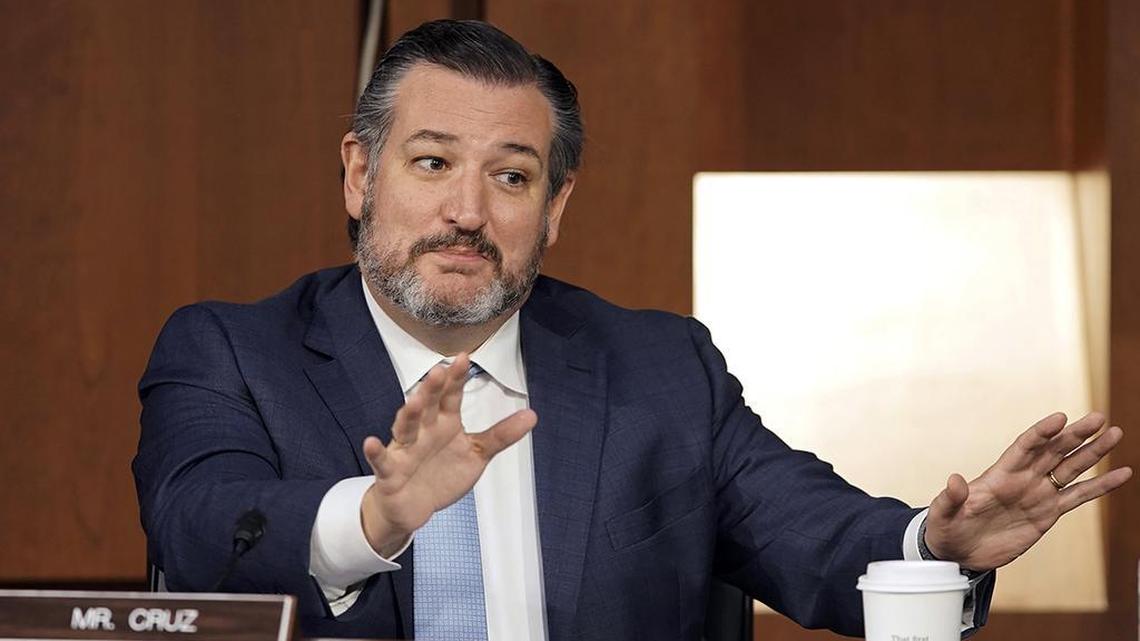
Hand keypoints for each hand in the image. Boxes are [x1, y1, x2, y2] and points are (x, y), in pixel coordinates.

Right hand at [359, 354, 536, 555]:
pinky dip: (376, 452)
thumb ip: (501, 435)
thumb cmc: (442, 474)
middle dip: (432, 389)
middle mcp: (423, 431)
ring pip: (405, 428)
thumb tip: (532, 415)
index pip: (450, 396)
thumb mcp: (476, 454)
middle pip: (427, 406)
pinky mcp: (390, 472)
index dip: (456, 379)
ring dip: (408, 414)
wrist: (415, 506)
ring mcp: (405, 450)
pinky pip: (382, 461)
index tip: (463, 358)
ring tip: (414, 401)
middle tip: (439, 371)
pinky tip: (371, 442)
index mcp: (444, 423)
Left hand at [923, 412, 1131, 571]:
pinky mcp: (1048, 513)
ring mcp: (1038, 494)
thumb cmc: (946, 528)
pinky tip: (1121, 473)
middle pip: (1054, 450)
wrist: (958, 551)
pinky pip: (1079, 496)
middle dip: (1076, 435)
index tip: (1060, 418)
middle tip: (1099, 417)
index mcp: (999, 475)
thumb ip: (951, 497)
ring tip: (1115, 433)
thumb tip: (954, 480)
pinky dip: (1101, 486)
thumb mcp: (943, 513)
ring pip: (1071, 468)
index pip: (1024, 447)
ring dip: (1093, 452)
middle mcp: (1023, 479)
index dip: (1041, 433)